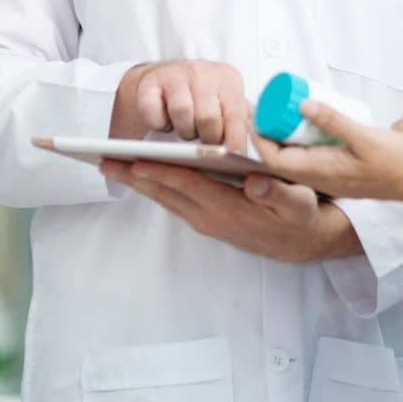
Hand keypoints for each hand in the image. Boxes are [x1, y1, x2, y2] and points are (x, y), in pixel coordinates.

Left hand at [99, 160, 361, 262]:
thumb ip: (279, 193)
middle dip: (132, 175)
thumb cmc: (300, 216)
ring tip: (109, 162)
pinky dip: (152, 185)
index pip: (187, 185)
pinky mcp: (205, 218)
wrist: (302, 242)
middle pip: (164, 192)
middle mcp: (209, 216)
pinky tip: (139, 172)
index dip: (160, 171)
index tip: (132, 160)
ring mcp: (205, 219)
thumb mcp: (299, 204)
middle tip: (100, 159)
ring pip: (163, 196)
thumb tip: (256, 181)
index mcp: (229, 208)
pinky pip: (171, 199)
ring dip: (136, 180)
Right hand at [109, 60, 249, 150]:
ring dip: (183, 130)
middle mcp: (203, 72)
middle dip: (206, 138)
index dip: (236, 139)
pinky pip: (154, 113)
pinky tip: (164, 121)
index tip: (236, 158)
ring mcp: (175, 74)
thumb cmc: (198, 99)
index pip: (236, 114)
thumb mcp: (223, 104)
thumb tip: (260, 152)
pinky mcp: (149, 82)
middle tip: (204, 141)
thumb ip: (240, 123)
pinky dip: (159, 124)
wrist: (158, 80)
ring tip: (185, 130)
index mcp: (228, 79)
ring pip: (182, 114)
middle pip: (208, 118)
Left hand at [253, 101, 402, 204]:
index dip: (259, 136)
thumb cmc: (399, 163)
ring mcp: (329, 176)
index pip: (274, 158)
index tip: (253, 111)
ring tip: (280, 109)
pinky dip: (301, 138)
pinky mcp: (339, 170)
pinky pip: (310, 155)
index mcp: (321, 171)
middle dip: (267, 132)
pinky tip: (307, 120)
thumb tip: (301, 104)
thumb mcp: (365, 137)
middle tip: (263, 104)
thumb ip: (333, 121)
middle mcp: (320, 177)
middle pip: (279, 157)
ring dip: (283, 134)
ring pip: (294, 156)